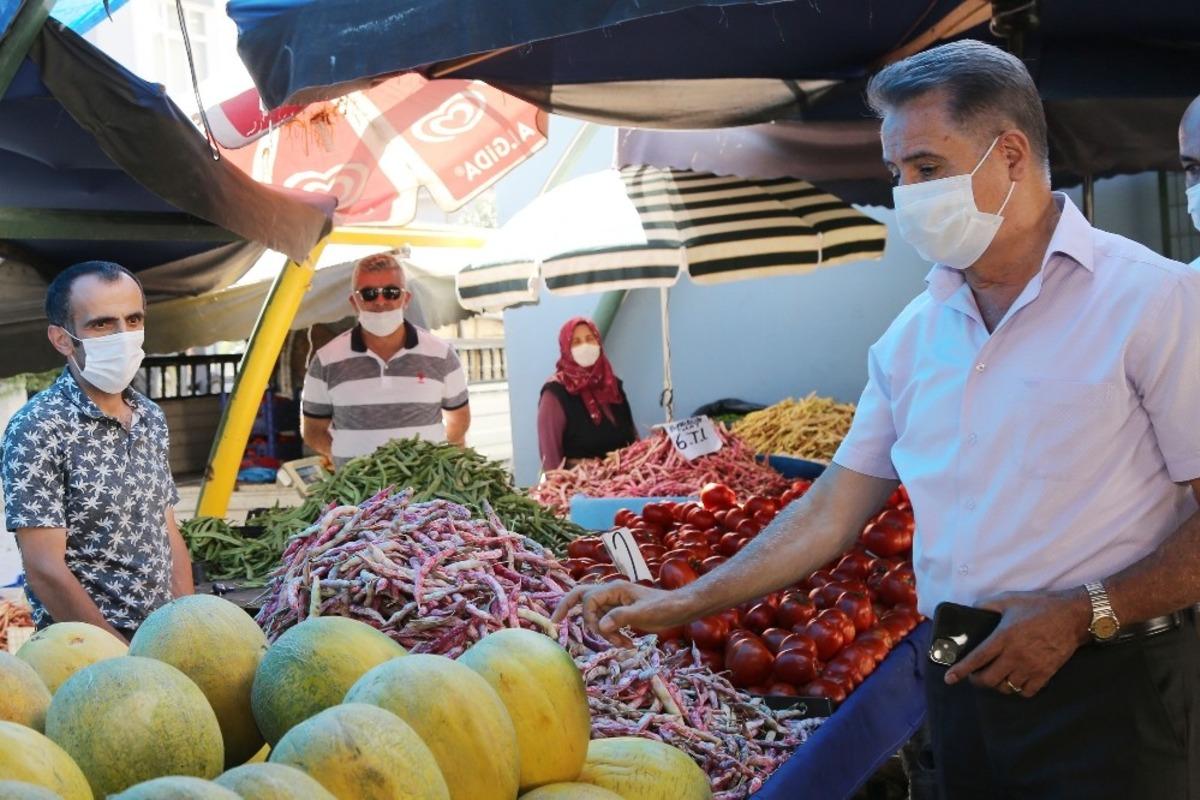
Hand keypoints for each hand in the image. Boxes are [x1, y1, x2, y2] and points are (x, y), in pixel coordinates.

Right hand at [552, 580, 684, 645]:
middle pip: (582, 597)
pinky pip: (607, 623)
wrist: (680, 609)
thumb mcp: (643, 614)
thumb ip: (620, 618)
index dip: (582, 614)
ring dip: (603, 633)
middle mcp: (612, 594)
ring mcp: (616, 603)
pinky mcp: (622, 613)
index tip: (585, 628)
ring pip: (596, 615)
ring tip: (622, 644)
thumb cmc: (664, 608)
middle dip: (568, 607)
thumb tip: (600, 626)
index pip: (588, 599)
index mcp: (614, 590)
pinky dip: (612, 635)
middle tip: (554, 621)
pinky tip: (626, 645)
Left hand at [944, 588, 1090, 697]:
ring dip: (997, 685)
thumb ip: (987, 605)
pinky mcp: (1046, 674)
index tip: (949, 679)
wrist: (1072, 616)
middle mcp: (1015, 655)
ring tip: (996, 676)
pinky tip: (1016, 680)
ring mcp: (1031, 667)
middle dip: (977, 681)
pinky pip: (1027, 692)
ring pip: (1007, 688)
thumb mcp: (1009, 600)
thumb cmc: (1039, 606)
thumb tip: (972, 609)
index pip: (977, 658)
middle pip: (989, 680)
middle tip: (975, 676)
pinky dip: (1018, 690)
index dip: (961, 671)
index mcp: (1003, 637)